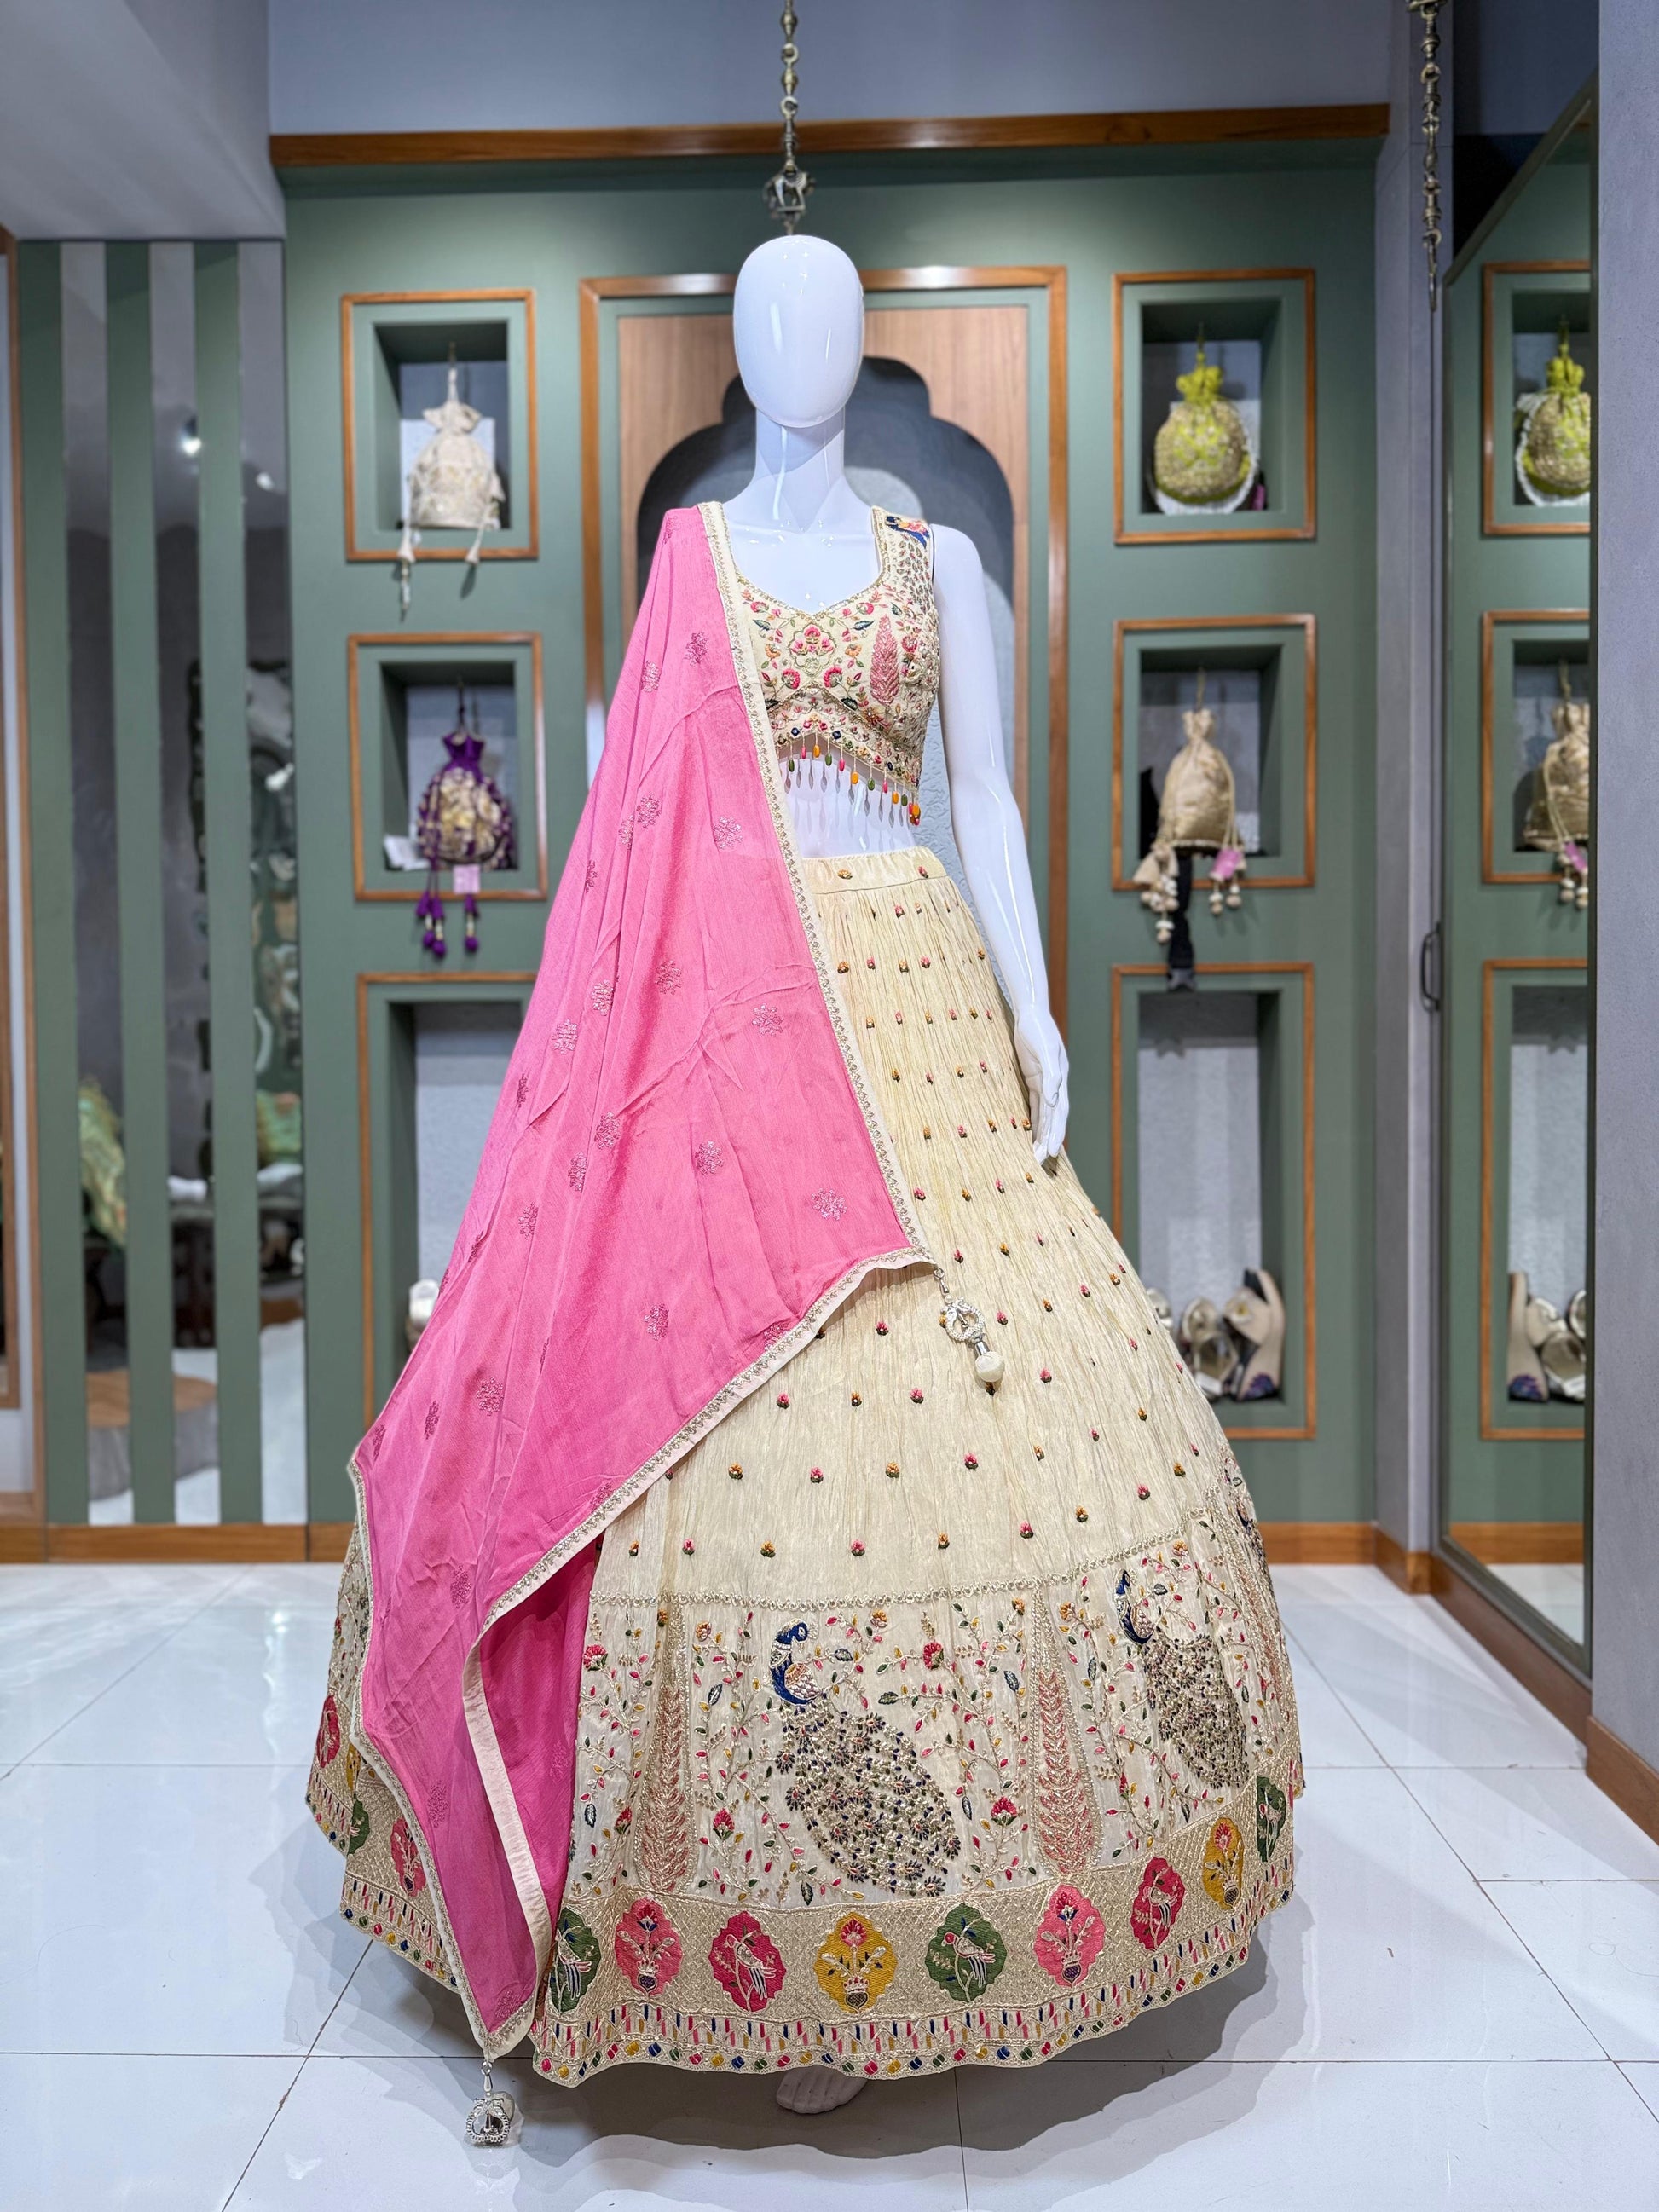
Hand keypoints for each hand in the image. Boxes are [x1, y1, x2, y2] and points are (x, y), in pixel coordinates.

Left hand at [1014, 1004, 1068, 1161]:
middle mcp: (1054, 1086)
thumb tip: (1055, 1099)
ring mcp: (1044, 1083)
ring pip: (1043, 1115)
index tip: (1050, 1152)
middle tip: (1039, 1162)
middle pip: (1052, 1119)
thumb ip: (1051, 1075)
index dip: (1055, 1133)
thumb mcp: (1047, 1050)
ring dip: (1039, 1133)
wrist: (1031, 1013)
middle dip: (1047, 1139)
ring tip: (1034, 1154)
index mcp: (1059, 1080)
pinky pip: (1033, 1105)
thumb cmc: (1039, 1030)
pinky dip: (1032, 1120)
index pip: (1058, 1113)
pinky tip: (1027, 1134)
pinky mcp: (1033, 1079)